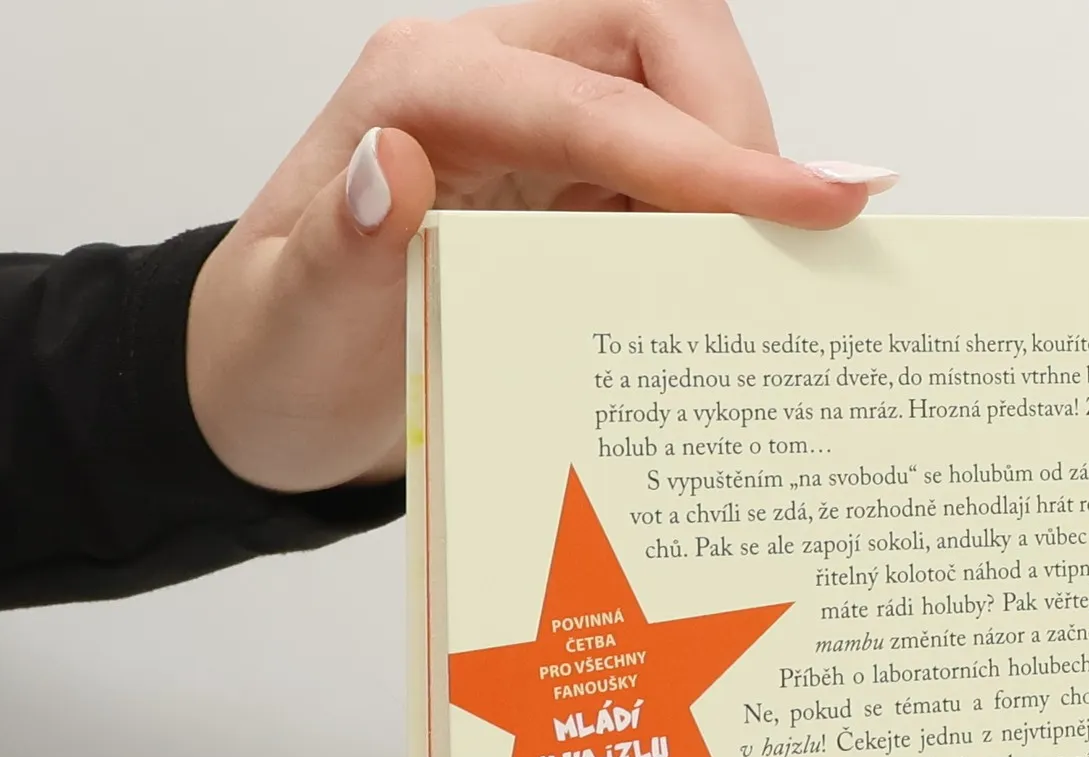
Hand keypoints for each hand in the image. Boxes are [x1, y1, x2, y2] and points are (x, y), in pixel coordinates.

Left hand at [185, 3, 894, 493]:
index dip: (712, 145)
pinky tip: (740, 292)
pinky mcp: (568, 182)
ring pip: (682, 95)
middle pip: (659, 33)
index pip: (594, 94)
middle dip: (740, 123)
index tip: (814, 200)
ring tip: (776, 283)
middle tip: (790, 243)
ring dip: (741, 179)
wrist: (273, 388)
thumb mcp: (292, 325)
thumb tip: (395, 164)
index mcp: (421, 93)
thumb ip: (337, 251)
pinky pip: (672, 172)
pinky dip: (720, 224)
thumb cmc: (279, 355)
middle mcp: (489, 86)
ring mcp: (537, 131)